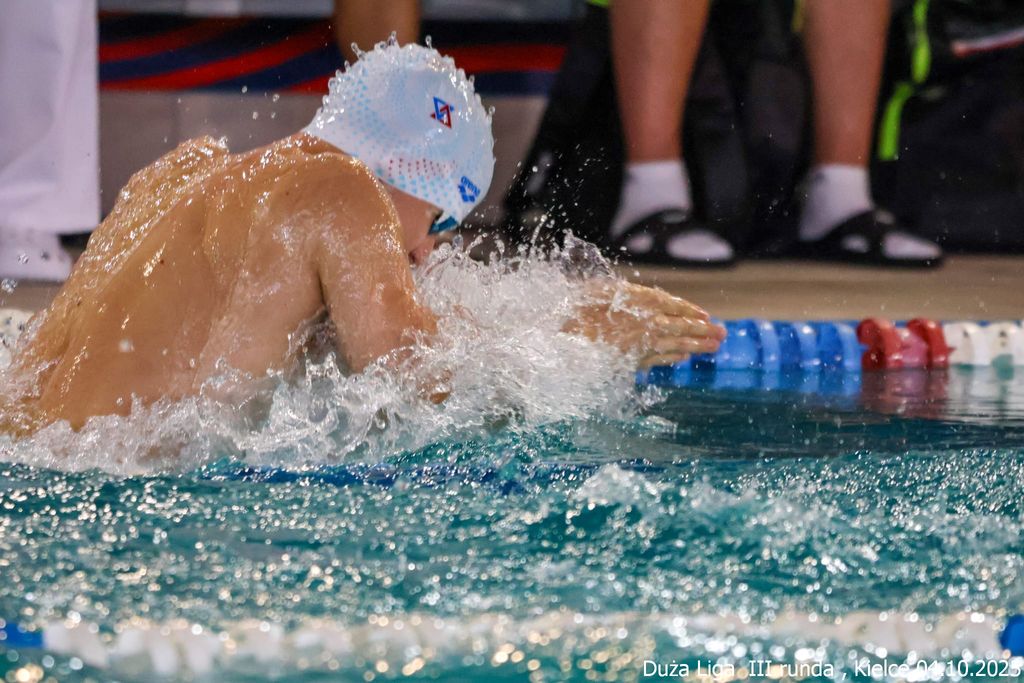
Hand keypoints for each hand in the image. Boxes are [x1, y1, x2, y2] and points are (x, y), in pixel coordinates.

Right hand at [565, 280, 725, 367]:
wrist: (565, 332)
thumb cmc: (581, 305)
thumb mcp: (604, 289)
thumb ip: (630, 295)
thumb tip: (651, 301)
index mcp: (643, 301)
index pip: (674, 306)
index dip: (690, 311)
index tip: (706, 316)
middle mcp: (648, 322)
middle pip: (682, 326)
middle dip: (704, 331)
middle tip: (723, 333)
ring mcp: (643, 343)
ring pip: (676, 344)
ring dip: (697, 346)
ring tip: (714, 347)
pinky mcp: (634, 360)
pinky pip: (659, 359)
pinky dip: (673, 357)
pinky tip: (684, 357)